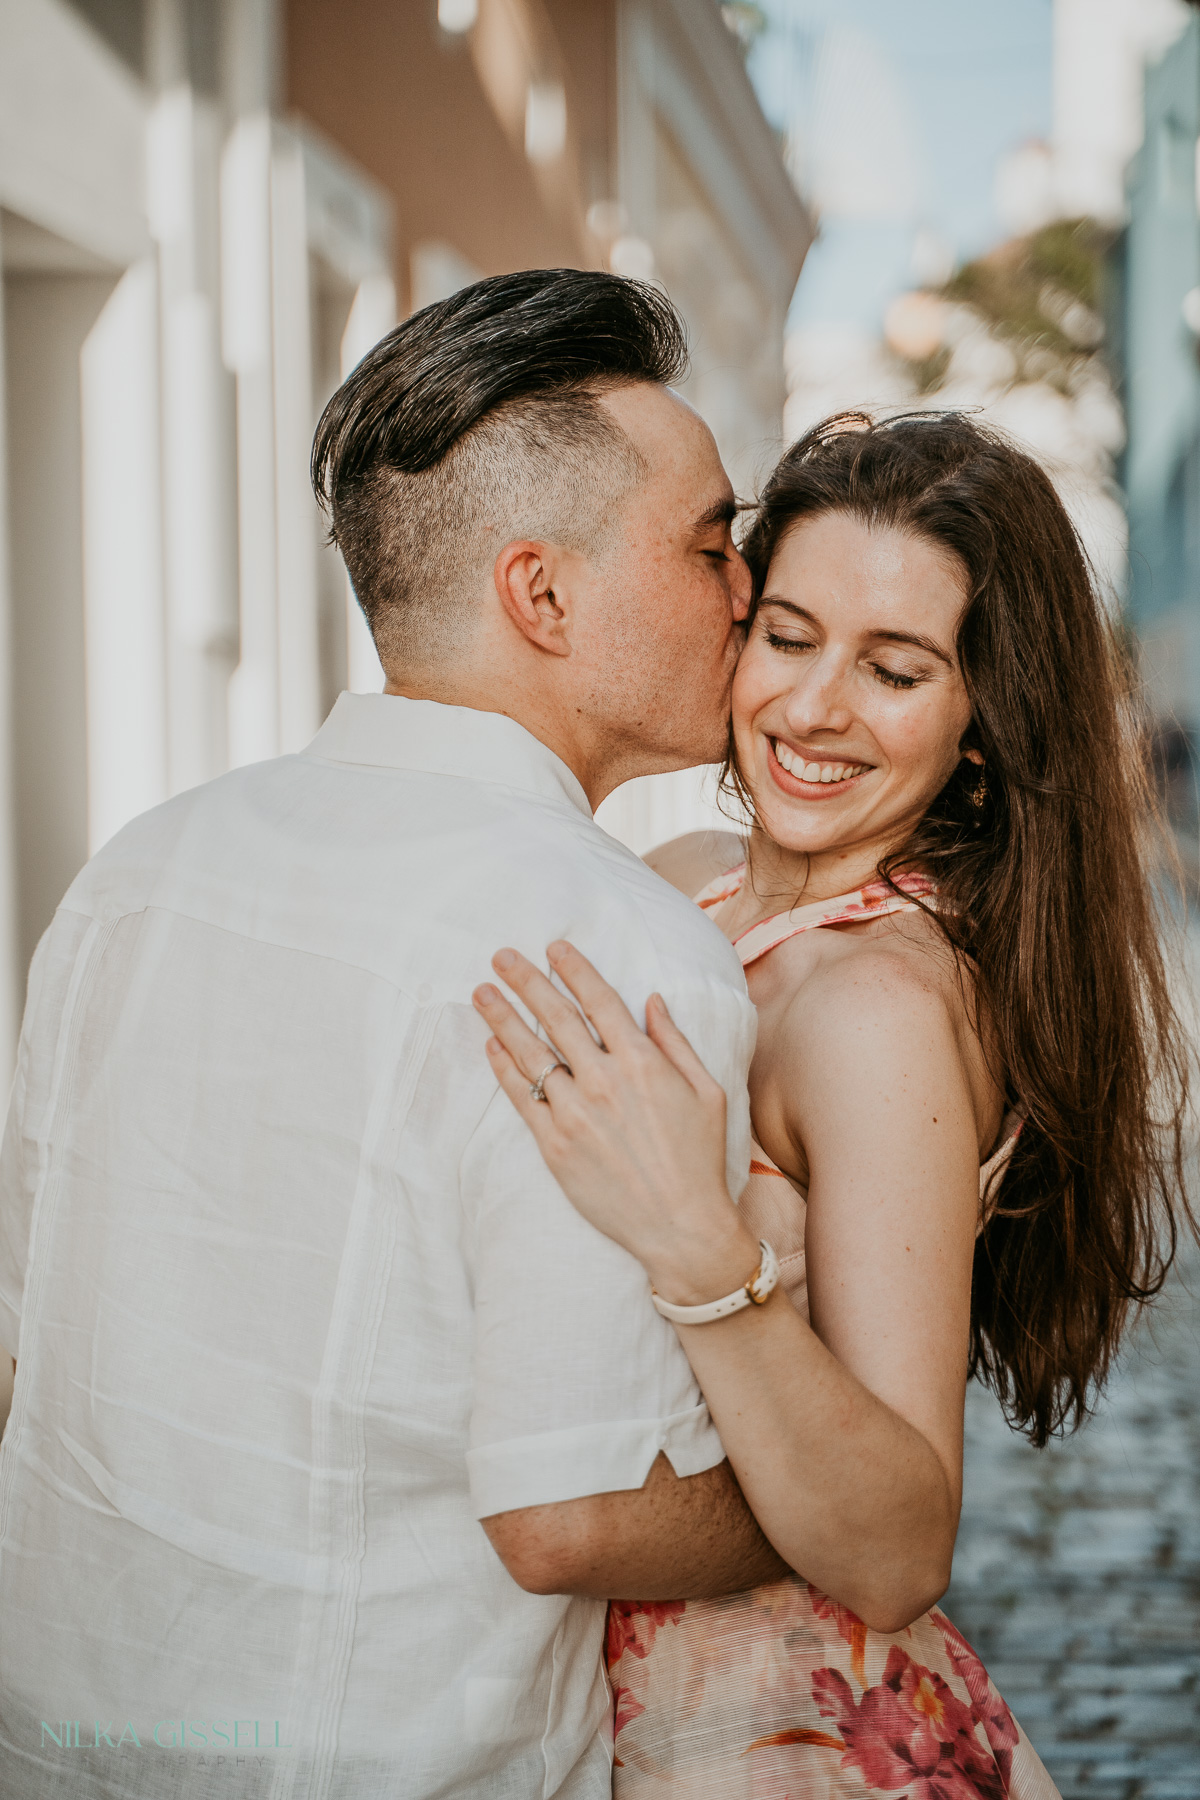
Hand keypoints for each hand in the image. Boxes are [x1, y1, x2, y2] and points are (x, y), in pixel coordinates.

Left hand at [472, 941, 757, 1303]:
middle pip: (555, 1018)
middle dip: (526, 981)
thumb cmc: (699, 1159)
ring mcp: (574, 1114)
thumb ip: (674, 1042)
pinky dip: (503, 1068)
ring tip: (482, 992)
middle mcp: (603, 1081)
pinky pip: (521, 1098)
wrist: (680, 1226)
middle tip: (501, 956)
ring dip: (502, 1017)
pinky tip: (491, 1044)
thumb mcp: (707, 1092)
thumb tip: (651, 1001)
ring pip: (529, 1053)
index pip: (598, 1000)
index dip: (573, 969)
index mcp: (642, 1062)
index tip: (553, 947)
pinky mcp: (554, 1146)